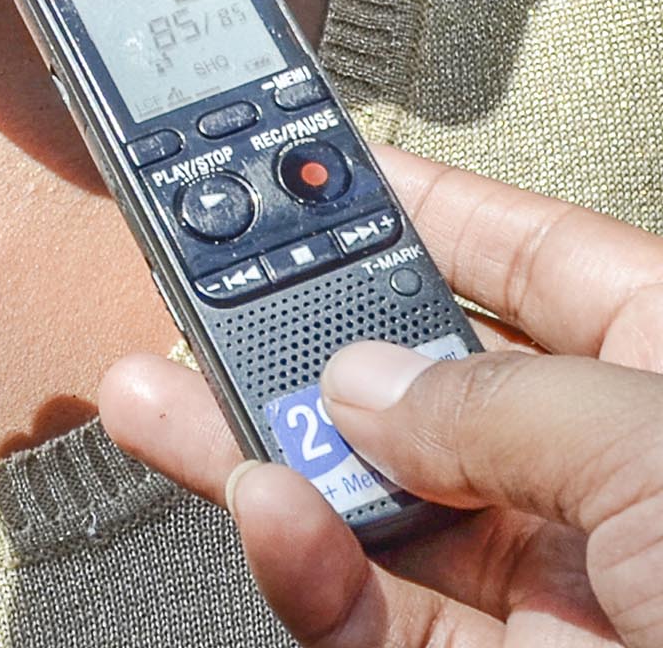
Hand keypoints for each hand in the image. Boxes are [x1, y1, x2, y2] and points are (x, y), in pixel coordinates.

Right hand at [99, 149, 662, 646]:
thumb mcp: (657, 444)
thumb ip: (491, 402)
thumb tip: (363, 385)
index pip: (538, 263)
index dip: (428, 208)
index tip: (318, 170)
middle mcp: (620, 479)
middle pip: (433, 383)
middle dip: (311, 335)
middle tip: (200, 287)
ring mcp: (570, 598)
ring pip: (383, 509)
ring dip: (267, 453)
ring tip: (160, 394)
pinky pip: (385, 622)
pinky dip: (313, 575)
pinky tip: (267, 517)